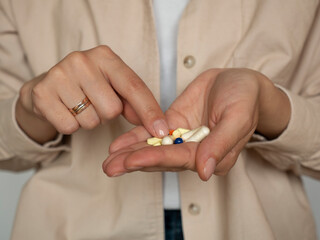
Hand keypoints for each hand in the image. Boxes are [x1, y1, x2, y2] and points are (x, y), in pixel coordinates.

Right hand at [16, 45, 168, 143]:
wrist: (48, 86)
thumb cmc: (88, 86)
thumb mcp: (113, 86)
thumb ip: (134, 102)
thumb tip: (156, 125)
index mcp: (105, 56)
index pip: (134, 87)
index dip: (150, 112)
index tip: (161, 131)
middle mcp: (82, 60)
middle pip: (112, 109)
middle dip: (107, 114)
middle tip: (95, 103)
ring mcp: (59, 74)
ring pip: (91, 120)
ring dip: (89, 120)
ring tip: (80, 106)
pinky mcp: (43, 93)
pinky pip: (69, 126)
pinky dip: (71, 125)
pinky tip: (66, 110)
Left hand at [103, 68, 290, 180]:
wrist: (238, 81)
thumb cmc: (245, 99)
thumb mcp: (238, 117)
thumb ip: (221, 144)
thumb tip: (204, 172)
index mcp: (212, 155)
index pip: (180, 160)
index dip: (155, 160)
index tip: (132, 162)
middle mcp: (194, 151)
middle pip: (162, 159)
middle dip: (135, 163)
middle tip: (110, 167)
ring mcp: (182, 138)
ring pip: (154, 148)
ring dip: (130, 154)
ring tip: (108, 161)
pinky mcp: (173, 124)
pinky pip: (152, 132)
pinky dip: (135, 137)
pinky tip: (118, 145)